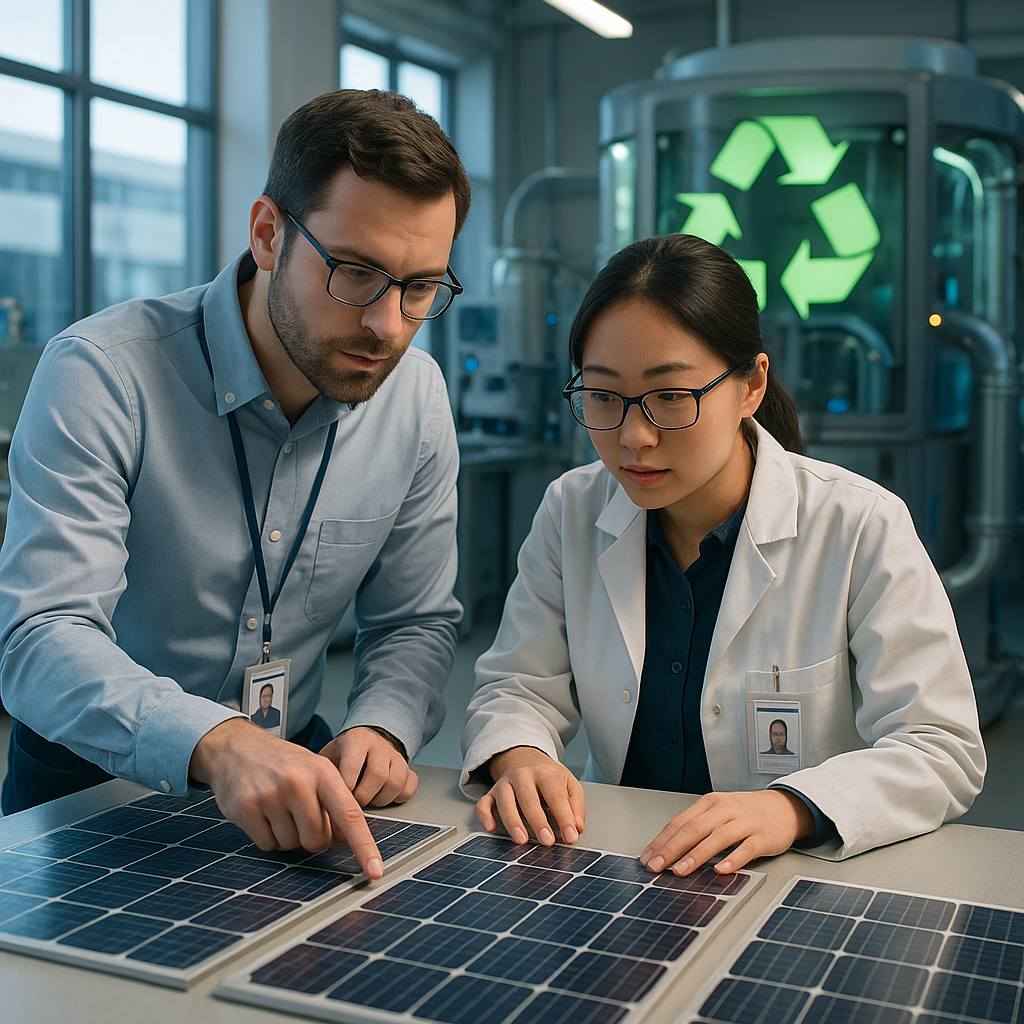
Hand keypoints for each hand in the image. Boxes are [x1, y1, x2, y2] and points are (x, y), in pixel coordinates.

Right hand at [189, 718, 382, 877]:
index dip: (364, 846)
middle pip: (317, 840)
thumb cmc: (282, 763)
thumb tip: (347, 841)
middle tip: (298, 813)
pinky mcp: (246, 808)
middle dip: (311, 836)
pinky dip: (266, 837)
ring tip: (277, 808)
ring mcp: (270, 795)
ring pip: (291, 845)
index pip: (350, 815)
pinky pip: (267, 845)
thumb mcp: (314, 770)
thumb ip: (333, 802)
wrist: (235, 747)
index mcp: (322, 771)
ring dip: (286, 835)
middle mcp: (298, 782)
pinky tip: (261, 814)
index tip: (375, 871)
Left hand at [321, 726, 417, 807]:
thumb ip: (324, 774)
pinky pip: (410, 787)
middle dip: (364, 797)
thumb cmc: (344, 754)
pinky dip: (398, 798)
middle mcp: (380, 746)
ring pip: (396, 783)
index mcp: (357, 740)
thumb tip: (319, 802)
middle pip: (378, 775)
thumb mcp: (329, 756)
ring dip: (381, 800)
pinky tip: (384, 797)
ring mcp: (396, 757)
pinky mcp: (408, 769)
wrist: (367, 740)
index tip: (340, 799)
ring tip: (368, 801)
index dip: (346, 787)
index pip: (353, 765)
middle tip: (354, 804)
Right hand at [475, 746, 585, 845]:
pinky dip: (485, 816)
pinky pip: (483, 803)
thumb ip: (576, 805)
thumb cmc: (549, 777)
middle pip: (529, 799)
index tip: (571, 837)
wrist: (525, 758)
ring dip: (513, 821)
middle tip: (547, 841)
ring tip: (522, 839)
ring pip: (505, 801)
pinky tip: (491, 828)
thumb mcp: (569, 783)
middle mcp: (523, 776)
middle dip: (538, 822)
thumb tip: (577, 827)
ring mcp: (505, 783)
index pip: (556, 797)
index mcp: (546, 773)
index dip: (564, 818)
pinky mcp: (491, 792)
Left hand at [640, 789, 814, 874]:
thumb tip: (668, 851)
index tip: (647, 858)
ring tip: (681, 870)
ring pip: (716, 837)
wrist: (785, 807)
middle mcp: (725, 809)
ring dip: (696, 855)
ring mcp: (745, 822)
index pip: (680, 822)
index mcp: (710, 803)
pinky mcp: (763, 836)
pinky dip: (733, 858)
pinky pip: (746, 848)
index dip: (662, 840)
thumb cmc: (746, 813)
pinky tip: (721, 869)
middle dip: (671, 848)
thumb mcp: (719, 813)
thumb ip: (697, 829)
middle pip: (693, 829)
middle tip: (656, 866)